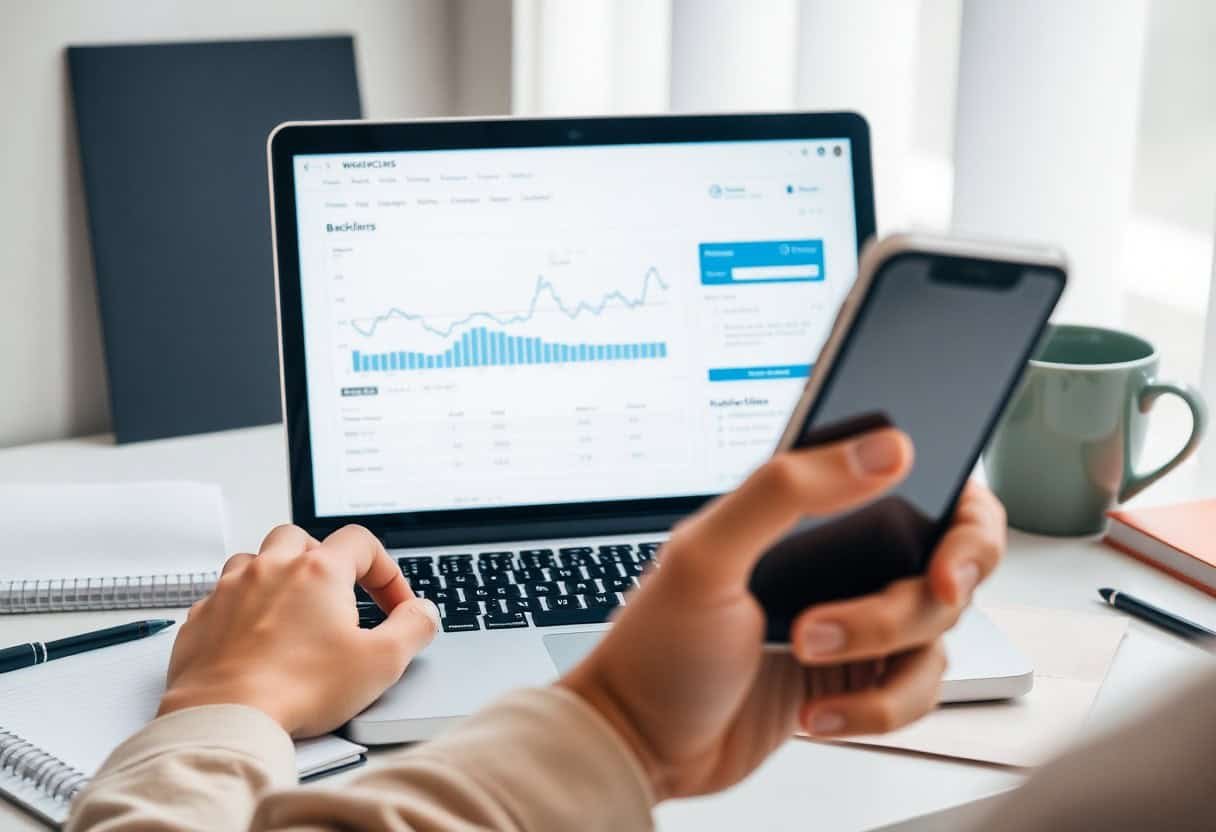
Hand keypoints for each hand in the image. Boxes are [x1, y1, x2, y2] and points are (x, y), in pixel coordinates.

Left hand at [158, 525, 439, 736]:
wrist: (226, 718)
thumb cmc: (298, 690)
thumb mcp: (381, 663)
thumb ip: (413, 628)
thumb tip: (423, 612)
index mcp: (319, 571)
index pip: (362, 543)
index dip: (386, 572)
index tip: (393, 606)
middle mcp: (272, 568)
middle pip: (303, 538)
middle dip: (325, 560)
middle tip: (338, 596)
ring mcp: (231, 590)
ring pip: (257, 559)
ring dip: (278, 575)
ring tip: (293, 610)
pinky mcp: (202, 618)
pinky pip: (223, 595)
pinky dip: (242, 607)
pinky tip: (255, 637)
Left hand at [562, 428, 1003, 800]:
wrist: (643, 745)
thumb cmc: (657, 648)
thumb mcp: (706, 556)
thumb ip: (787, 490)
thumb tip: (881, 448)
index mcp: (806, 510)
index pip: (919, 483)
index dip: (961, 514)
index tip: (944, 555)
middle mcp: (841, 560)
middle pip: (945, 563)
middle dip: (920, 599)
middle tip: (902, 610)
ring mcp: (853, 622)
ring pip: (933, 633)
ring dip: (878, 655)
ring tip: (806, 656)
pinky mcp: (856, 679)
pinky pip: (913, 692)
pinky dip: (874, 708)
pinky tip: (817, 709)